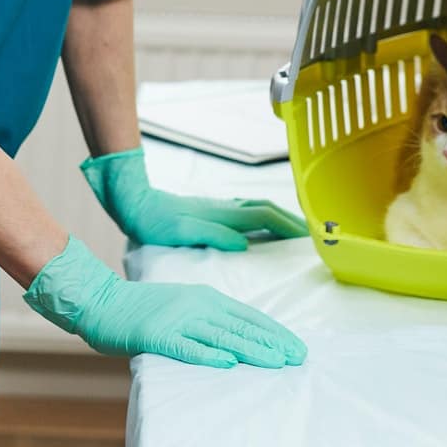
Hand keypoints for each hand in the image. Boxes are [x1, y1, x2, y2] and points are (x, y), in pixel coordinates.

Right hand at [24, 237, 306, 368]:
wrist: (102, 301)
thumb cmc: (142, 308)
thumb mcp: (183, 305)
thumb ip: (209, 319)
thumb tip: (239, 340)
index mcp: (205, 297)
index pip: (247, 316)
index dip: (273, 332)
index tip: (296, 347)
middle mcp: (196, 305)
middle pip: (240, 326)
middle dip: (272, 343)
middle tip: (299, 358)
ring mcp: (176, 320)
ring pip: (221, 337)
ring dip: (251, 350)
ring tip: (276, 362)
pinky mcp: (157, 335)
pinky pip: (186, 347)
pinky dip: (208, 355)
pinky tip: (228, 364)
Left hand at [82, 148, 308, 249]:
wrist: (134, 202)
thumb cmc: (154, 221)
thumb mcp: (181, 232)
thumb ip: (213, 235)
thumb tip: (244, 244)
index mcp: (222, 215)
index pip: (265, 217)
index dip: (288, 226)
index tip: (309, 237)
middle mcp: (225, 208)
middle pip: (267, 209)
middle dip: (291, 220)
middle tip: (311, 234)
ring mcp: (219, 207)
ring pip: (258, 207)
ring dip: (279, 216)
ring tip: (293, 230)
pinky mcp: (211, 210)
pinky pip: (247, 211)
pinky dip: (263, 216)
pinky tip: (260, 225)